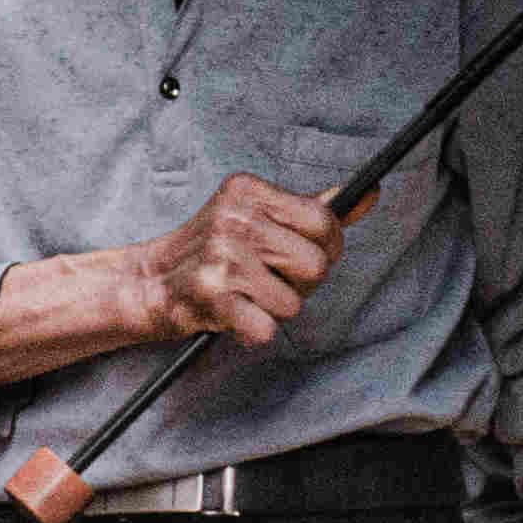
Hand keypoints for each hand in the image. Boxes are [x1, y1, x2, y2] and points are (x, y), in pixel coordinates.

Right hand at [134, 175, 339, 349]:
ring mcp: (222, 257)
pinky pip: (267, 329)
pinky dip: (255, 332)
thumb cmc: (216, 250)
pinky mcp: (212, 296)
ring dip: (275, 309)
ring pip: (294, 303)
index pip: (323, 221)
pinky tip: (236, 314)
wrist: (153, 281)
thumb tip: (368, 194)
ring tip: (247, 295)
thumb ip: (312, 209)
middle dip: (301, 284)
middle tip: (270, 280)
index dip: (325, 248)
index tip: (303, 257)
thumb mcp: (259, 216)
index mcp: (248, 190)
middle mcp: (234, 218)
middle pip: (315, 265)